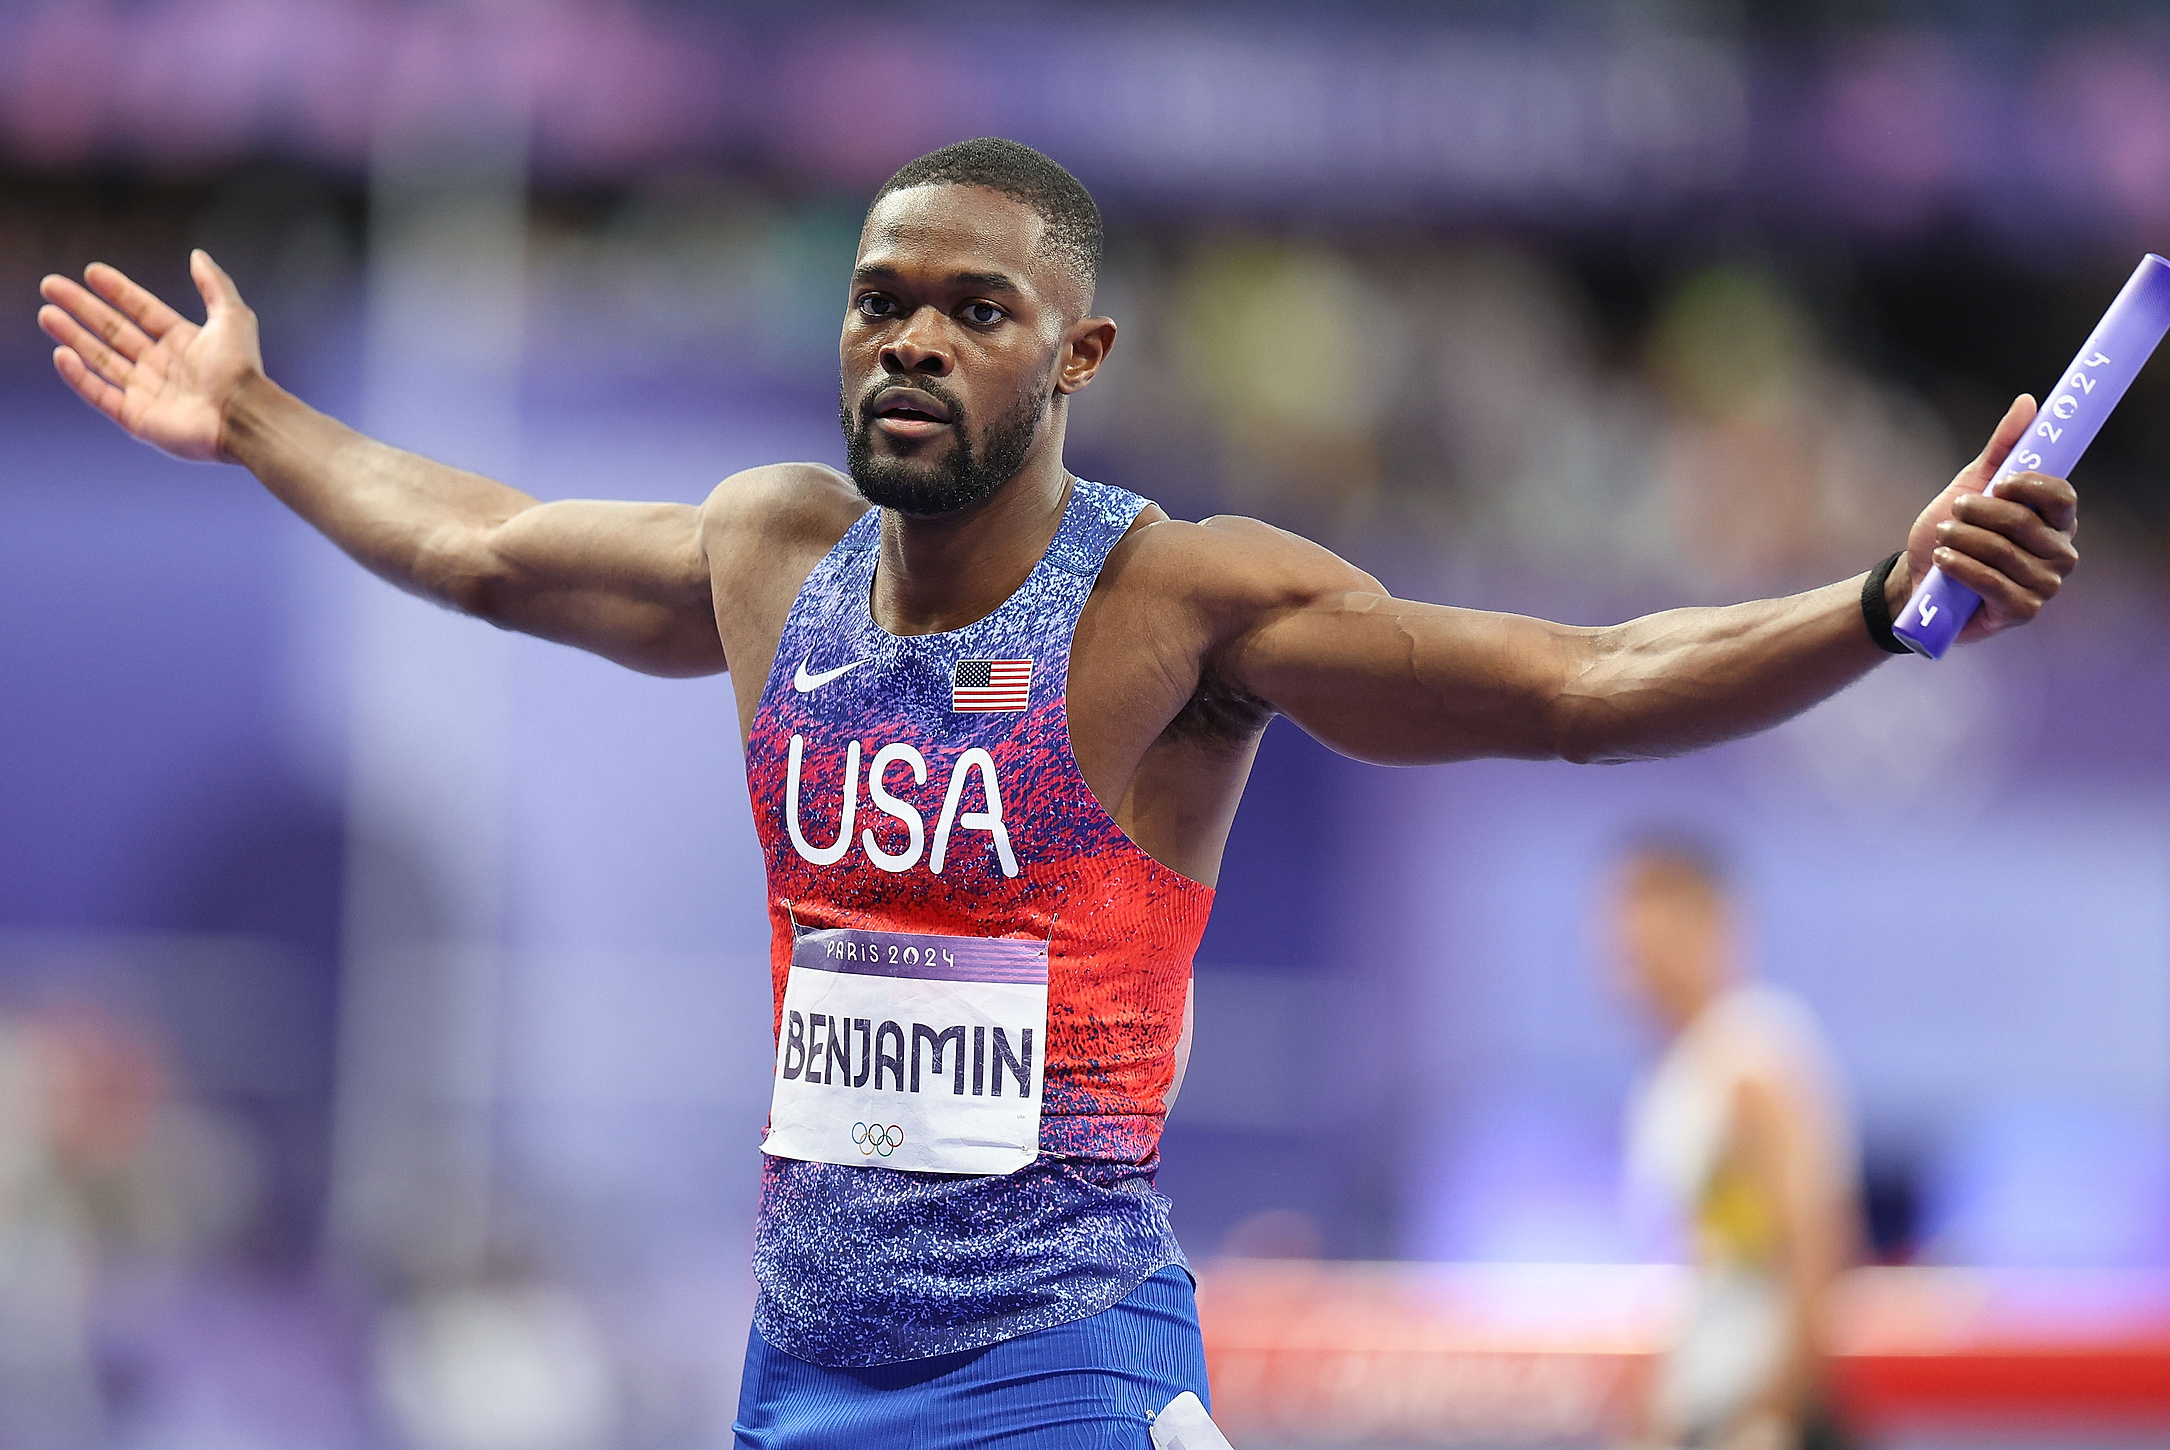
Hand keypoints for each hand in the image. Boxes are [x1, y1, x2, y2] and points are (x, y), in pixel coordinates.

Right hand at [37, 251, 264, 463]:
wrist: (241, 415)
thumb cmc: (240, 368)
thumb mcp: (233, 316)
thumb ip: (214, 285)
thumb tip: (198, 255)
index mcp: (183, 342)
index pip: (141, 310)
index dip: (117, 290)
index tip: (91, 271)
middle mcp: (162, 366)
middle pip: (113, 331)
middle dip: (82, 308)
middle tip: (51, 286)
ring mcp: (147, 392)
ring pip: (100, 359)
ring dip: (73, 336)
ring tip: (47, 314)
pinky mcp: (136, 417)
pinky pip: (100, 394)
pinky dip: (79, 376)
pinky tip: (61, 353)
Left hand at [1896, 393, 2078, 643]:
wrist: (1917, 580)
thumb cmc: (1952, 531)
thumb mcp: (1971, 484)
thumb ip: (2003, 447)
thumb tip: (2028, 402)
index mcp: (2057, 520)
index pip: (2062, 496)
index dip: (2029, 486)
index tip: (1998, 482)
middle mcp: (2060, 553)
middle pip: (2024, 522)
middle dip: (1980, 513)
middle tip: (1954, 510)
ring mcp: (2045, 585)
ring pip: (2004, 552)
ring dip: (1964, 539)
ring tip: (1944, 535)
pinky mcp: (2024, 611)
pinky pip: (1994, 584)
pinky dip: (1962, 568)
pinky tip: (1943, 560)